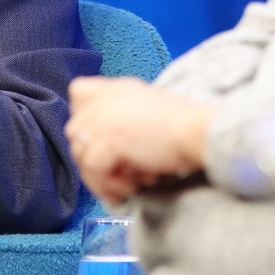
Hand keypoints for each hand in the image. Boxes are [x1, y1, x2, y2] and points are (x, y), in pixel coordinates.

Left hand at [65, 77, 212, 204]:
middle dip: (96, 158)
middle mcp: (104, 100)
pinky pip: (93, 170)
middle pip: (76, 133)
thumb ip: (119, 117)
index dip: (85, 118)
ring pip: (82, 157)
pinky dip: (110, 184)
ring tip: (133, 182)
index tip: (103, 139)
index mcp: (116, 88)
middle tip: (124, 173)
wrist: (198, 133)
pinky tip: (133, 185)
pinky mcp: (107, 141)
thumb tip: (100, 149)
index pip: (78, 93)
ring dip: (104, 176)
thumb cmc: (182, 127)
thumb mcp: (145, 110)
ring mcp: (102, 119)